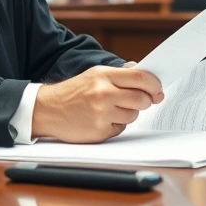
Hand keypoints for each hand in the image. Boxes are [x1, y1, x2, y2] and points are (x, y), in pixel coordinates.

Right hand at [32, 65, 163, 142]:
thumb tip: (149, 80)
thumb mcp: (95, 75)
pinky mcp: (99, 131)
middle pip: (141, 99)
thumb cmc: (75, 91)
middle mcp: (103, 93)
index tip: (157, 89)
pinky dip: (116, 126)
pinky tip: (102, 120)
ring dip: (128, 114)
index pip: (140, 77)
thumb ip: (122, 74)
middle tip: (137, 101)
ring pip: (133, 115)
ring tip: (111, 110)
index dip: (154, 84)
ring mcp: (101, 113)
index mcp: (103, 75)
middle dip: (145, 101)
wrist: (47, 109)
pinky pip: (120, 129)